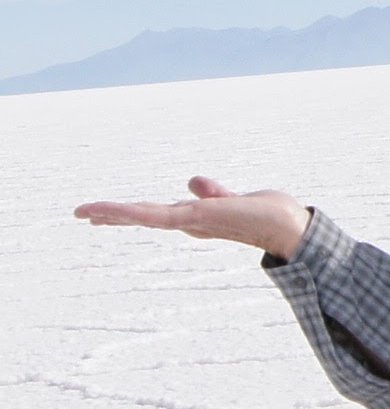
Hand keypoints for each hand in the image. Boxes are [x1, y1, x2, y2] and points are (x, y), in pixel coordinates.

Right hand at [75, 176, 312, 259]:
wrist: (289, 227)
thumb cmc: (268, 216)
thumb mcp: (234, 199)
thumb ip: (213, 193)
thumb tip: (192, 181)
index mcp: (197, 218)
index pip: (157, 214)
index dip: (132, 213)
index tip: (104, 213)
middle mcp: (191, 223)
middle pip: (145, 217)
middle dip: (114, 216)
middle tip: (82, 214)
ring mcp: (191, 222)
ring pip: (145, 217)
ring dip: (113, 214)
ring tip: (84, 212)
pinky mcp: (196, 219)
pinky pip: (158, 216)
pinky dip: (135, 214)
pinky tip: (113, 212)